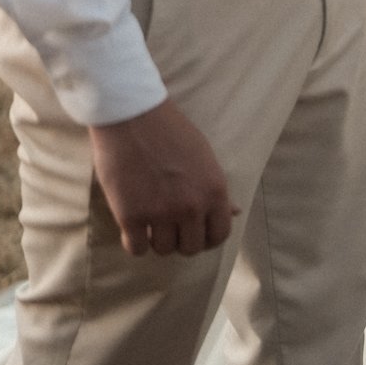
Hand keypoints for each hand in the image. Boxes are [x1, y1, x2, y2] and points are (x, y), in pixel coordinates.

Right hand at [89, 97, 238, 257]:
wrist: (132, 114)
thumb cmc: (169, 130)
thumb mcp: (203, 155)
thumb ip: (215, 188)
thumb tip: (235, 212)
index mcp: (214, 191)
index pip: (219, 235)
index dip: (207, 238)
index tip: (194, 232)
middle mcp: (191, 207)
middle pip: (191, 248)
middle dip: (181, 239)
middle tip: (169, 225)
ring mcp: (160, 213)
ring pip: (163, 250)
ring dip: (156, 240)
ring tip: (150, 221)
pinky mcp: (130, 216)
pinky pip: (136, 249)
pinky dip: (134, 241)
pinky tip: (133, 226)